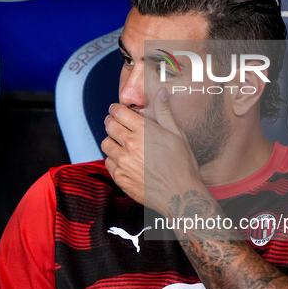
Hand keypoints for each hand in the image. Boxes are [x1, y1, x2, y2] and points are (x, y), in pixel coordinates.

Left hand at [102, 88, 201, 214]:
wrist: (180, 195)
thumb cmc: (182, 165)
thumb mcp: (177, 135)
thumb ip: (165, 112)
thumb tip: (161, 93)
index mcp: (143, 131)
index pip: (118, 112)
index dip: (115, 108)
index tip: (116, 109)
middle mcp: (130, 144)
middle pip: (109, 125)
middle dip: (111, 121)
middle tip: (116, 123)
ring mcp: (122, 162)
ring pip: (105, 143)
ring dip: (111, 140)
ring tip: (119, 142)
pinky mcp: (119, 177)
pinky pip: (107, 162)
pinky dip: (112, 158)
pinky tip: (122, 159)